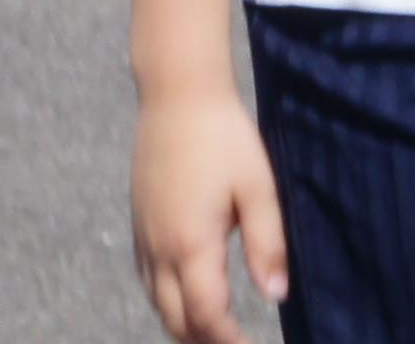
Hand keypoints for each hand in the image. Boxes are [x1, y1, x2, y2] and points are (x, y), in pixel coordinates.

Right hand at [131, 80, 289, 341]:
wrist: (177, 96)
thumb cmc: (224, 138)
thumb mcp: (258, 188)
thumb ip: (268, 245)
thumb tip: (276, 295)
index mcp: (192, 244)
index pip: (207, 316)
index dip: (229, 342)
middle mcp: (160, 250)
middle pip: (175, 321)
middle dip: (205, 342)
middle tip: (237, 343)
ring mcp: (143, 239)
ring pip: (157, 304)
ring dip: (185, 325)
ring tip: (217, 330)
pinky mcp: (138, 226)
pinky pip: (148, 281)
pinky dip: (168, 302)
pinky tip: (189, 296)